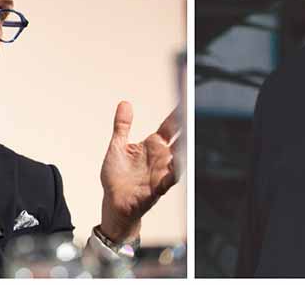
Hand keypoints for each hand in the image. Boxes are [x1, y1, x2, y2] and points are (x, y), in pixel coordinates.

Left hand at [98, 101, 181, 242]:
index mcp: (153, 145)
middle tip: (192, 114)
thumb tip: (125, 103)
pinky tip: (178, 164)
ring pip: (179, 158)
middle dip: (186, 128)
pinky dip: (175, 172)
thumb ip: (122, 126)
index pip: (170, 126)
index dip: (178, 114)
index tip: (186, 101)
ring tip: (187, 137)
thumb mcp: (117, 146)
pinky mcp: (157, 188)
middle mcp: (161, 157)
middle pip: (179, 140)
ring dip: (184, 149)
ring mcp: (161, 172)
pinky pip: (170, 179)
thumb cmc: (116, 177)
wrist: (113, 203)